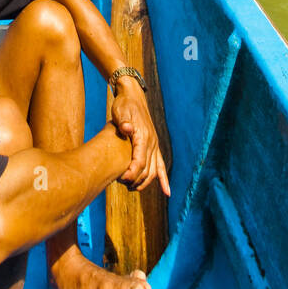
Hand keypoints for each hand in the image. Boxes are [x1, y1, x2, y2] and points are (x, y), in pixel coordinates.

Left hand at [110, 80, 170, 196]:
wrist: (133, 96)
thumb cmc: (124, 104)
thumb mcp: (120, 111)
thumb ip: (123, 121)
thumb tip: (127, 128)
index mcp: (143, 136)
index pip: (139, 161)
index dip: (132, 173)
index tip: (122, 179)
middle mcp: (152, 143)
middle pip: (147, 169)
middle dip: (136, 180)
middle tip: (123, 185)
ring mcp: (155, 145)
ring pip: (154, 170)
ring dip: (145, 182)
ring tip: (132, 188)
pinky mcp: (154, 146)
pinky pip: (161, 166)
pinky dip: (163, 179)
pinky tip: (167, 192)